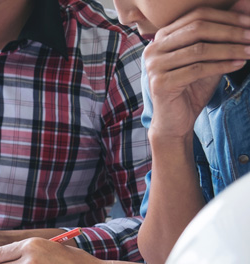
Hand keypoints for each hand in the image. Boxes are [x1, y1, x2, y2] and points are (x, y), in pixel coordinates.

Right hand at [145, 2, 249, 140]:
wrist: (175, 121)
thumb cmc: (192, 87)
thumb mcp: (210, 56)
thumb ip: (223, 33)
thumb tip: (246, 3)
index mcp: (162, 37)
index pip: (197, 15)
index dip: (227, 17)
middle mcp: (153, 48)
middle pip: (197, 28)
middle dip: (230, 31)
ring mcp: (154, 66)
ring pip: (199, 49)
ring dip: (229, 49)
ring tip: (249, 51)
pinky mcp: (160, 84)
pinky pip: (197, 69)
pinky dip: (221, 66)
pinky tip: (238, 65)